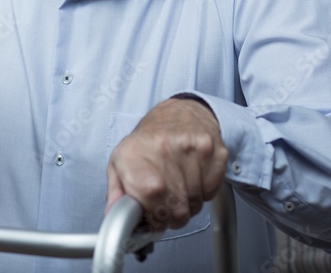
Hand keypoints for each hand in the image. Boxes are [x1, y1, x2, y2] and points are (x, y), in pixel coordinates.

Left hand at [106, 97, 227, 230]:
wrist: (181, 113)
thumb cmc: (148, 140)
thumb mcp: (120, 161)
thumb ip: (116, 191)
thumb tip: (114, 215)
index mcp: (136, 153)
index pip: (150, 196)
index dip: (153, 216)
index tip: (151, 218)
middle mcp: (165, 148)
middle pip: (176, 209)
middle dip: (170, 215)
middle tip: (164, 203)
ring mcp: (193, 149)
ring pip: (196, 204)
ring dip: (187, 203)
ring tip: (178, 184)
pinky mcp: (215, 152)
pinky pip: (211, 192)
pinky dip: (202, 192)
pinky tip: (192, 176)